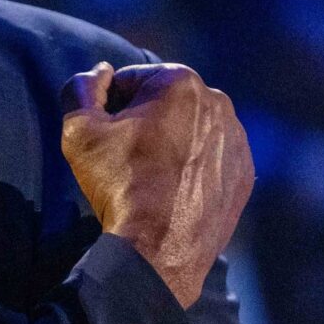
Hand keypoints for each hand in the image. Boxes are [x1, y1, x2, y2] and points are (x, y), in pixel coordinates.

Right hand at [60, 61, 253, 307]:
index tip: (106, 137)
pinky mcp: (245, 173)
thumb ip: (80, 89)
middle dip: (144, 121)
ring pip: (191, 129)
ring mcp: (237, 139)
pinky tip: (174, 190)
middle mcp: (219, 102)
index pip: (132, 80)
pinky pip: (212, 158)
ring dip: (171, 142)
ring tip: (151, 177)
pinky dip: (194, 167)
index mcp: (180, 81)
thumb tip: (99, 73)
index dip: (110, 107)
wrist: (158, 250)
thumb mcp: (79, 131)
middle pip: (165, 102)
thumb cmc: (118, 184)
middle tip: (126, 159)